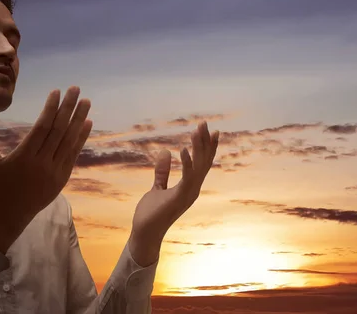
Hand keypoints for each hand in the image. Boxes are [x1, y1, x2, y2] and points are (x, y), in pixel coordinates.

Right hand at [0, 87, 92, 252]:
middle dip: (68, 107)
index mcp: (24, 156)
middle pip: (58, 130)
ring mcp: (54, 170)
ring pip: (69, 140)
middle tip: (75, 89)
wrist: (11, 214)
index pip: (42, 127)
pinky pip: (73, 153)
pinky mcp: (62, 177)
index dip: (51, 108)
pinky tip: (87, 122)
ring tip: (86, 101)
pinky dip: (81, 137)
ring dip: (79, 119)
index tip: (56, 92)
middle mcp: (42, 162)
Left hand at [129, 122, 218, 265]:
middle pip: (203, 162)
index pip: (202, 163)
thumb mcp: (156, 187)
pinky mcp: (179, 198)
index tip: (211, 131)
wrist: (144, 233)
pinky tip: (183, 150)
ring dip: (198, 148)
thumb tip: (165, 152)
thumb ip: (162, 172)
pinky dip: (186, 164)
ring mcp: (188, 194)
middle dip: (205, 142)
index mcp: (189, 186)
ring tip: (197, 130)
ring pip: (198, 167)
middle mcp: (193, 189)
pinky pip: (186, 178)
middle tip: (204, 123)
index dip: (207, 147)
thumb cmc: (151, 213)